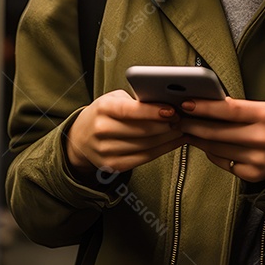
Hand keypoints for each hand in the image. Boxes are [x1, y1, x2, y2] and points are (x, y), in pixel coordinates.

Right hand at [65, 90, 186, 176]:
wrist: (81, 137)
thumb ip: (136, 100)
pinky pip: (145, 158)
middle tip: (183, 120)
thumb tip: (167, 101)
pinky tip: (174, 141)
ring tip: (182, 129)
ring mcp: (106, 150)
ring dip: (169, 138)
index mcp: (102, 108)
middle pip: (142, 131)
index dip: (152, 111)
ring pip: (146, 145)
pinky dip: (163, 149)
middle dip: (167, 125)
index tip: (172, 110)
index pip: (130, 110)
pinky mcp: (113, 165)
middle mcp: (102, 130)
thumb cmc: (104, 113)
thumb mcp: (114, 99)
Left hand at [177, 97, 264, 181]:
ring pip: (216, 148)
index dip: (204, 107)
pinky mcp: (252, 174)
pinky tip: (206, 145)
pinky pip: (223, 162)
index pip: (228, 109)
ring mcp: (257, 159)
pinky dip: (212, 152)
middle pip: (217, 132)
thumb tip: (204, 104)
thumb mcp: (262, 109)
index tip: (186, 104)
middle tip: (177, 119)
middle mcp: (262, 138)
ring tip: (187, 130)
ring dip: (198, 139)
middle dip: (193, 125)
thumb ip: (237, 108)